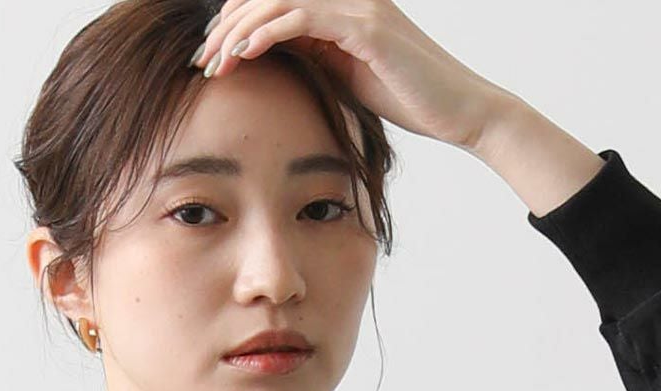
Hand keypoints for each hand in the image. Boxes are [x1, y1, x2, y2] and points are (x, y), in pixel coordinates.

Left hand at [191, 0, 518, 151]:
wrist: (458, 110)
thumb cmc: (408, 97)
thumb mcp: (349, 76)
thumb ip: (317, 59)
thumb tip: (277, 61)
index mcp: (342, 6)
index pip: (276, 0)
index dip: (238, 21)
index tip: (212, 54)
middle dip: (228, 26)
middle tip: (202, 59)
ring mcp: (357, 7)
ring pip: (279, 2)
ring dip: (239, 31)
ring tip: (214, 60)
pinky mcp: (365, 27)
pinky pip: (302, 18)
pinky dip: (267, 33)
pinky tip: (243, 53)